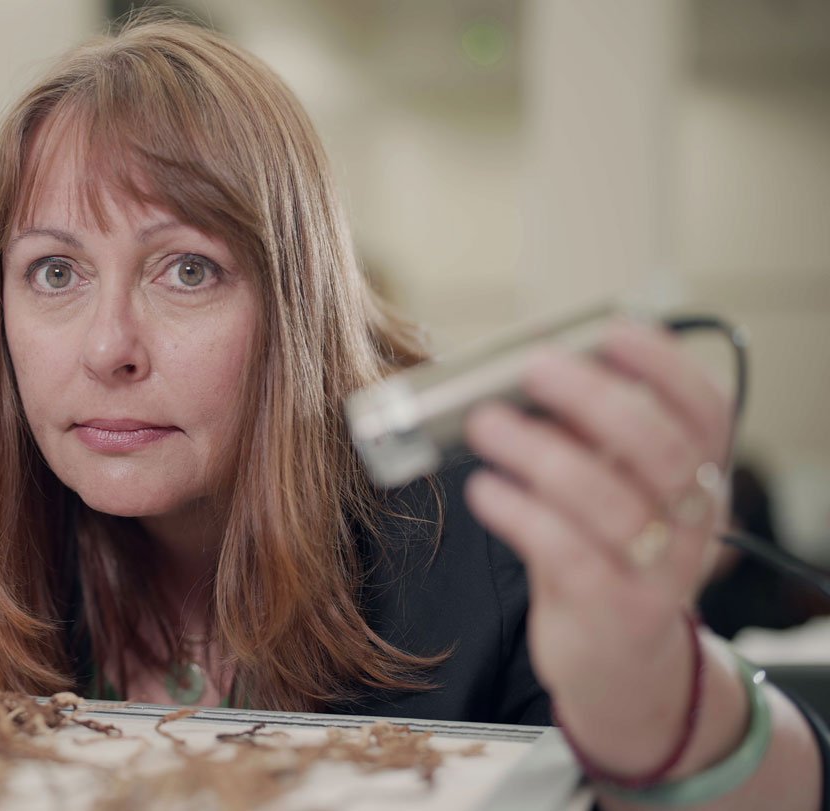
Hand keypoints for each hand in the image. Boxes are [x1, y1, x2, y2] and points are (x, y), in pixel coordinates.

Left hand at [462, 319, 732, 775]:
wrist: (620, 663)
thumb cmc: (600, 551)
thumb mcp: (604, 488)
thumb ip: (580, 437)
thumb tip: (523, 371)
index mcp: (697, 475)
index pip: (705, 410)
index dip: (664, 366)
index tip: (610, 329)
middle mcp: (692, 521)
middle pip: (661, 450)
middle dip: (594, 399)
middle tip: (532, 367)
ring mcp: (659, 572)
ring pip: (612, 503)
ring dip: (541, 454)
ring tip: (485, 424)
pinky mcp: (614, 613)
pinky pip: (569, 554)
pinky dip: (522, 514)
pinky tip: (484, 490)